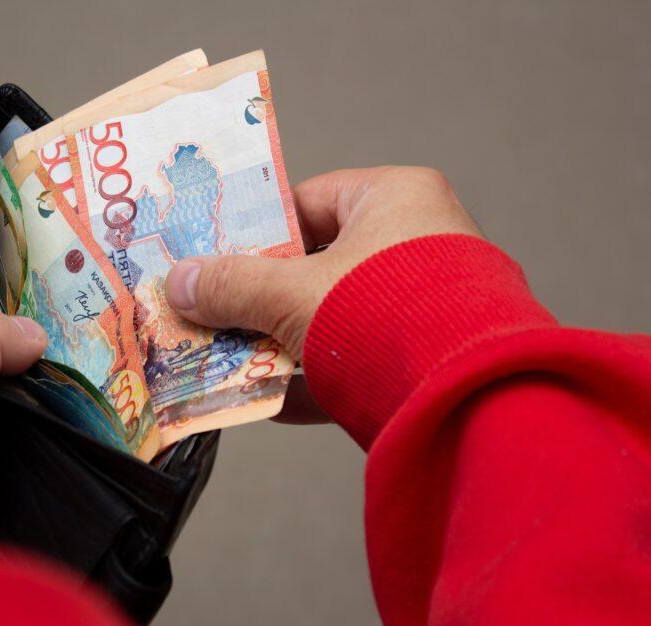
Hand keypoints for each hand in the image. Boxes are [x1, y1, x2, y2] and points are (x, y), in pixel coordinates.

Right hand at [165, 166, 480, 423]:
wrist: (471, 400)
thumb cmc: (390, 315)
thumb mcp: (295, 293)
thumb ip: (233, 286)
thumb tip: (179, 284)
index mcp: (396, 200)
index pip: (310, 201)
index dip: (256, 229)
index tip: (213, 254)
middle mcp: (417, 245)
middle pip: (315, 265)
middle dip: (260, 295)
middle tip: (211, 309)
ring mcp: (423, 306)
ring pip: (330, 318)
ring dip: (278, 342)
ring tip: (226, 357)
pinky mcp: (423, 362)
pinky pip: (352, 362)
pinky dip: (310, 380)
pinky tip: (266, 399)